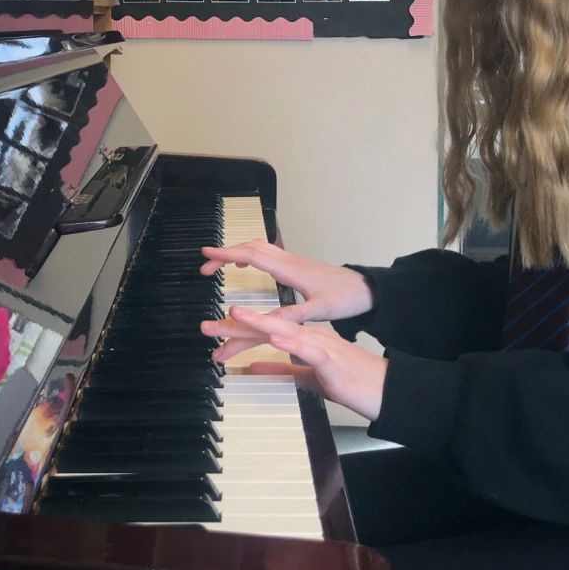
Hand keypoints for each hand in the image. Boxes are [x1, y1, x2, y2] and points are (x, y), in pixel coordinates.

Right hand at [200, 239, 373, 322]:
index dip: (226, 254)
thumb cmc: (344, 298)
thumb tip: (265, 322)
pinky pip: (265, 252)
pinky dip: (248, 253)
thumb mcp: (319, 311)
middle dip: (224, 253)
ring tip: (217, 264)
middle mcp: (287, 261)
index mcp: (289, 270)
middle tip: (204, 266)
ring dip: (235, 251)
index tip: (206, 254)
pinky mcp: (294, 265)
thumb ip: (292, 314)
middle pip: (249, 247)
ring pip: (257, 247)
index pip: (251, 255)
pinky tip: (245, 263)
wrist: (365, 288)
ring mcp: (290, 260)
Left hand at [201, 308, 387, 420]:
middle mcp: (309, 336)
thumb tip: (254, 367)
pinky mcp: (331, 359)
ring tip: (235, 315)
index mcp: (304, 338)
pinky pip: (309, 349)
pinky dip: (291, 341)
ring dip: (258, 323)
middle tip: (206, 326)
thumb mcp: (308, 377)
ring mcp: (320, 344)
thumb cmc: (349, 383)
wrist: (384, 390)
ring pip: (284, 330)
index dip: (238, 331)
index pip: (264, 332)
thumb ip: (282, 369)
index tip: (212, 332)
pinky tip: (275, 337)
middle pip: (267, 326)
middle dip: (236, 326)